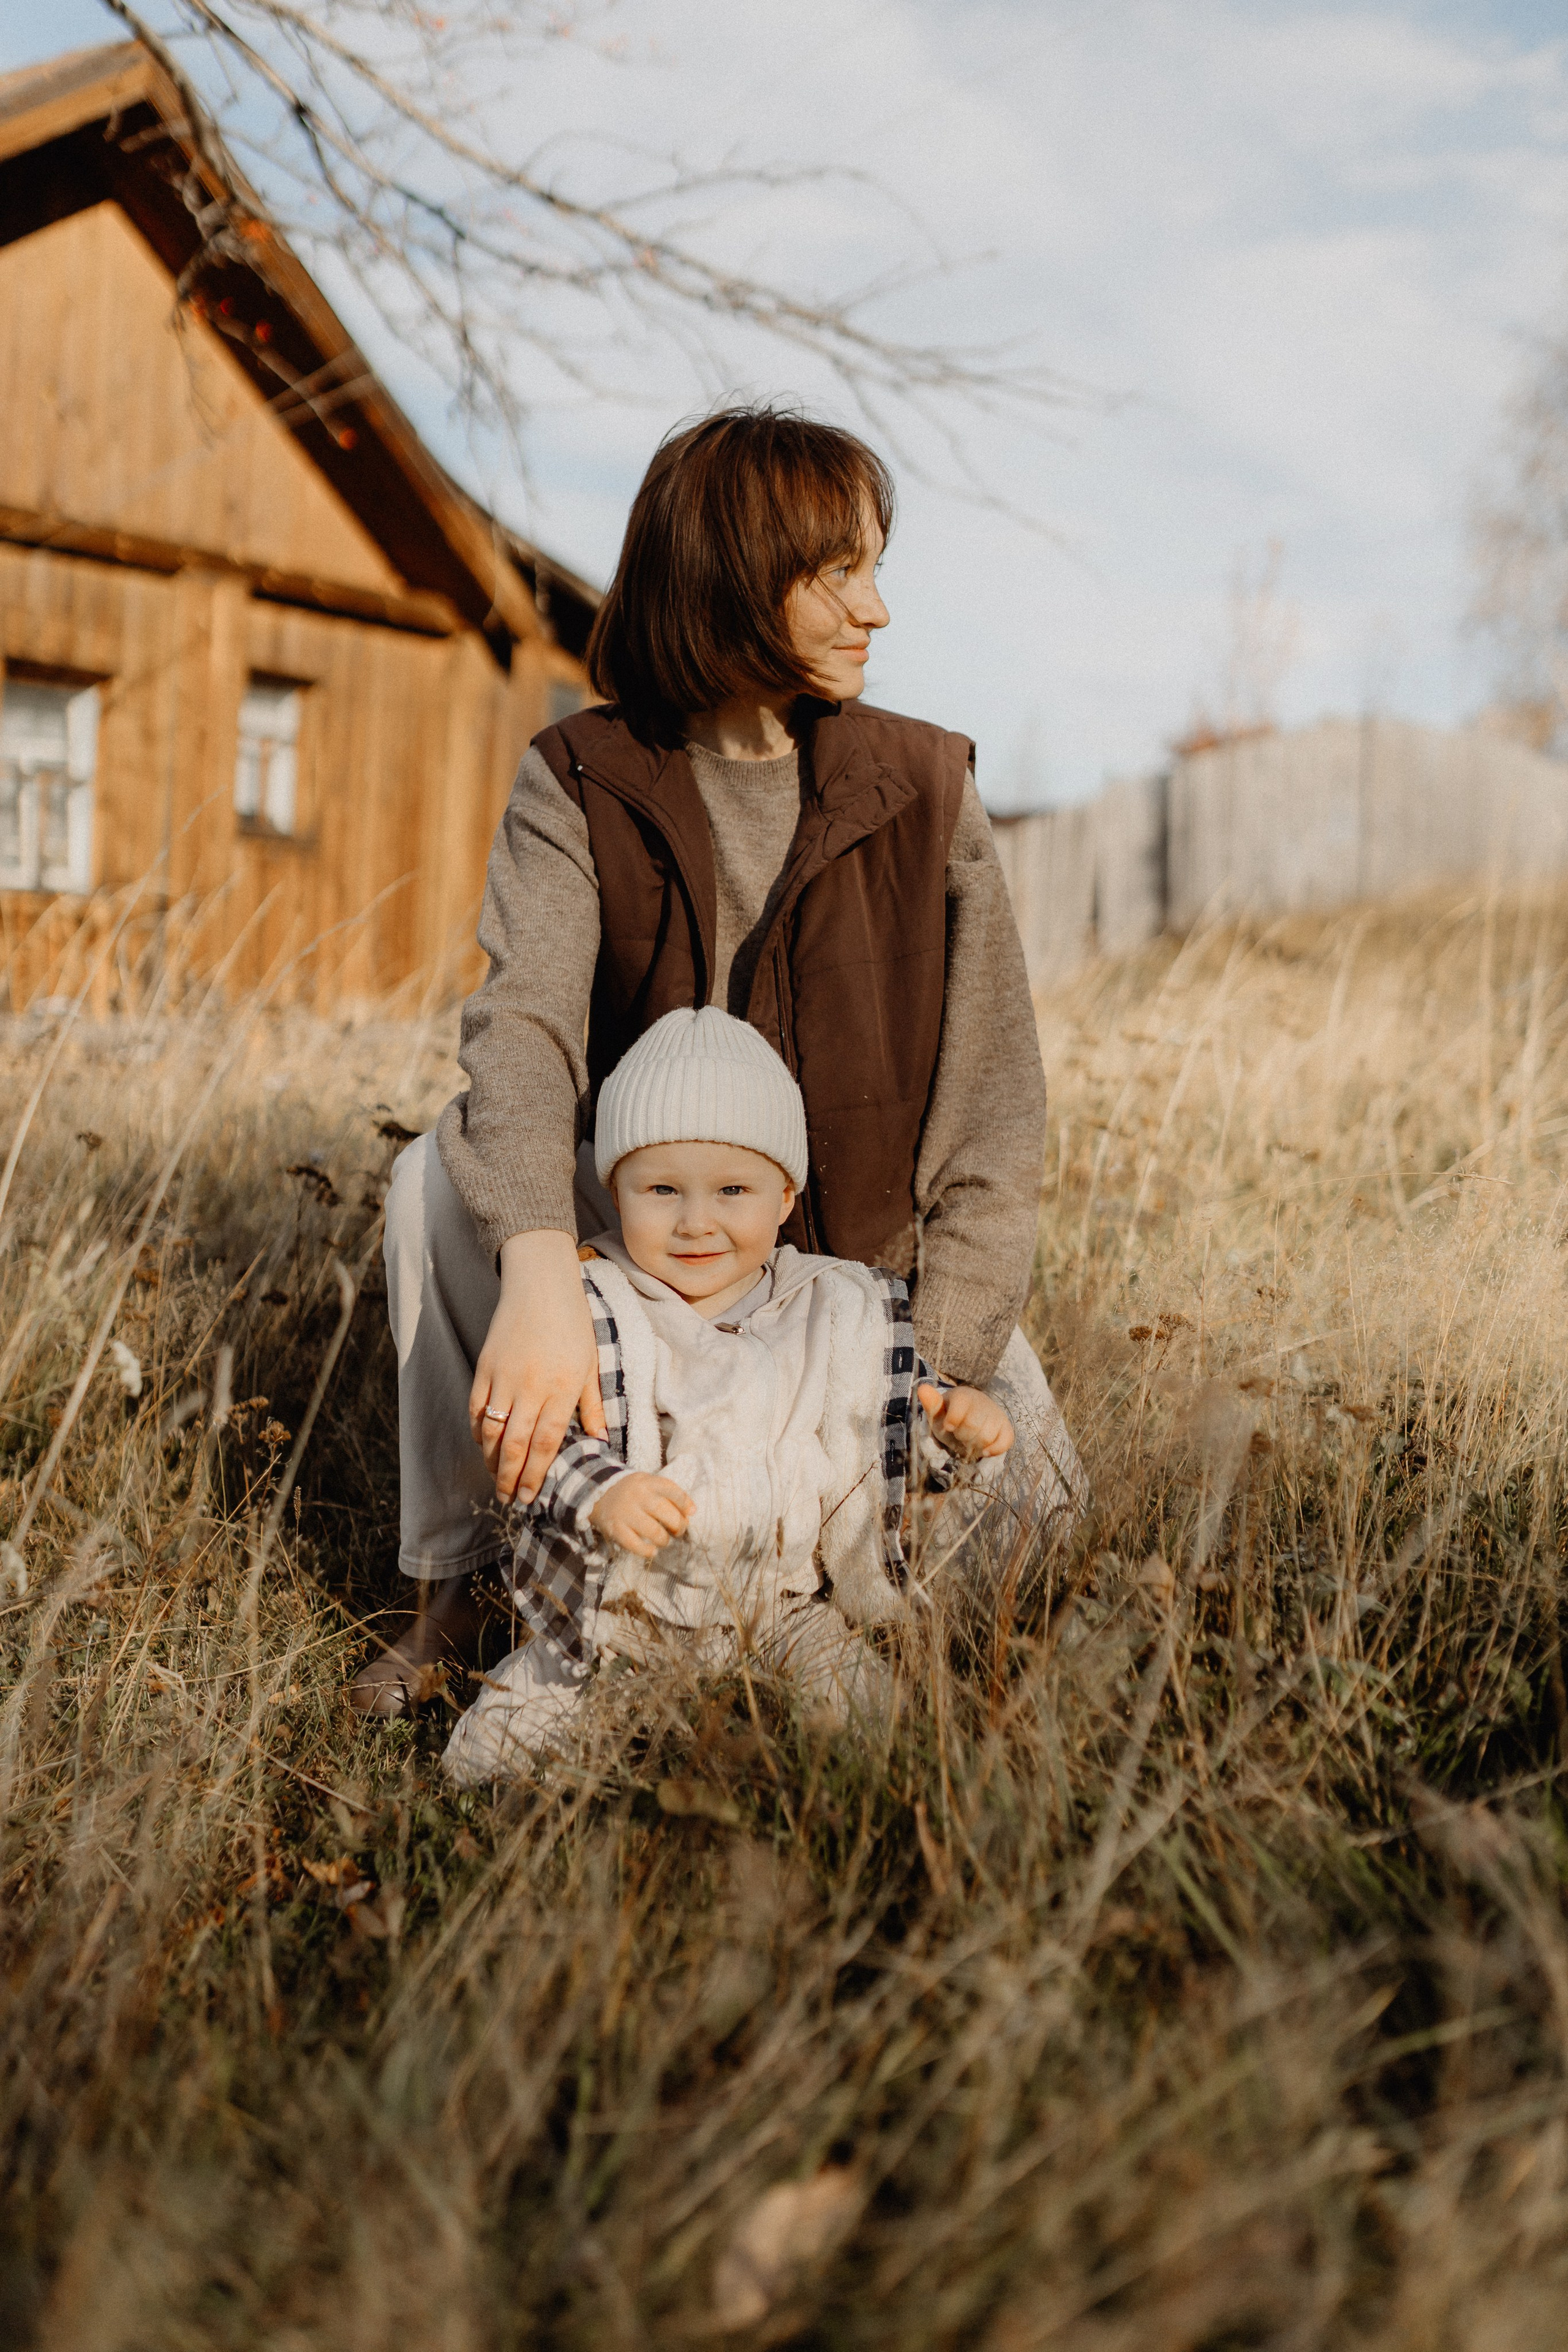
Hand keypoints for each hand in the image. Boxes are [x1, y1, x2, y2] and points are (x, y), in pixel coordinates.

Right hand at [470, 1230, 605, 1505]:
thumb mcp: (591, 1362)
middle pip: (516, 1444)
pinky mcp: (485, 1367)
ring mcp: (505, 1377)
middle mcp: (532, 1386)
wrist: (540, 1284)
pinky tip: (483, 1446)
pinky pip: (476, 1408)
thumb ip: (593, 1404)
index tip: (530, 1496)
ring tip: (496, 1479)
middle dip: (511, 1478)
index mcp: (563, 1387)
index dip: (536, 1474)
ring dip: (491, 1461)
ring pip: (492, 1431)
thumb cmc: (572, 1323)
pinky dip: (477, 1432)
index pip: (547, 1442)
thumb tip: (602, 1440)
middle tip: (509, 1499)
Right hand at [589, 1472, 694, 1558]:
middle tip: (678, 1531)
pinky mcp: (615, 1529)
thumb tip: (691, 1511)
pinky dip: (647, 1551)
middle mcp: (637, 1496)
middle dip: (678, 1525)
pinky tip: (652, 1551)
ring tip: (664, 1540)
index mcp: (647, 1482)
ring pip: (653, 1531)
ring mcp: (625, 1513)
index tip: (690, 1513)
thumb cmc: (633, 1492)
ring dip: (664, 1540)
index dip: (685, 1504)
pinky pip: (634, 1544)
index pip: (673, 1491)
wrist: (599, 1494)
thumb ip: (669, 1495)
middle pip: (665, 1512)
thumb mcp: (649, 1484)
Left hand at [917, 1382, 1013, 1461]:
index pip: (961, 1406)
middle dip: (962, 1436)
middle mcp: (983, 1402)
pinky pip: (1005, 1441)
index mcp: (963, 1395)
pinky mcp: (1006, 1427)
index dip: (953, 1420)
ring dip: (975, 1444)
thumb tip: (922, 1389)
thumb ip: (931, 1403)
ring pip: (987, 1436)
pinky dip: (994, 1449)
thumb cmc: (949, 1417)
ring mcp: (996, 1414)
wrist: (968, 1419)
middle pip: (973, 1426)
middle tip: (959, 1435)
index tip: (949, 1427)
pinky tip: (984, 1451)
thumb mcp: (937, 1413)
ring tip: (970, 1440)